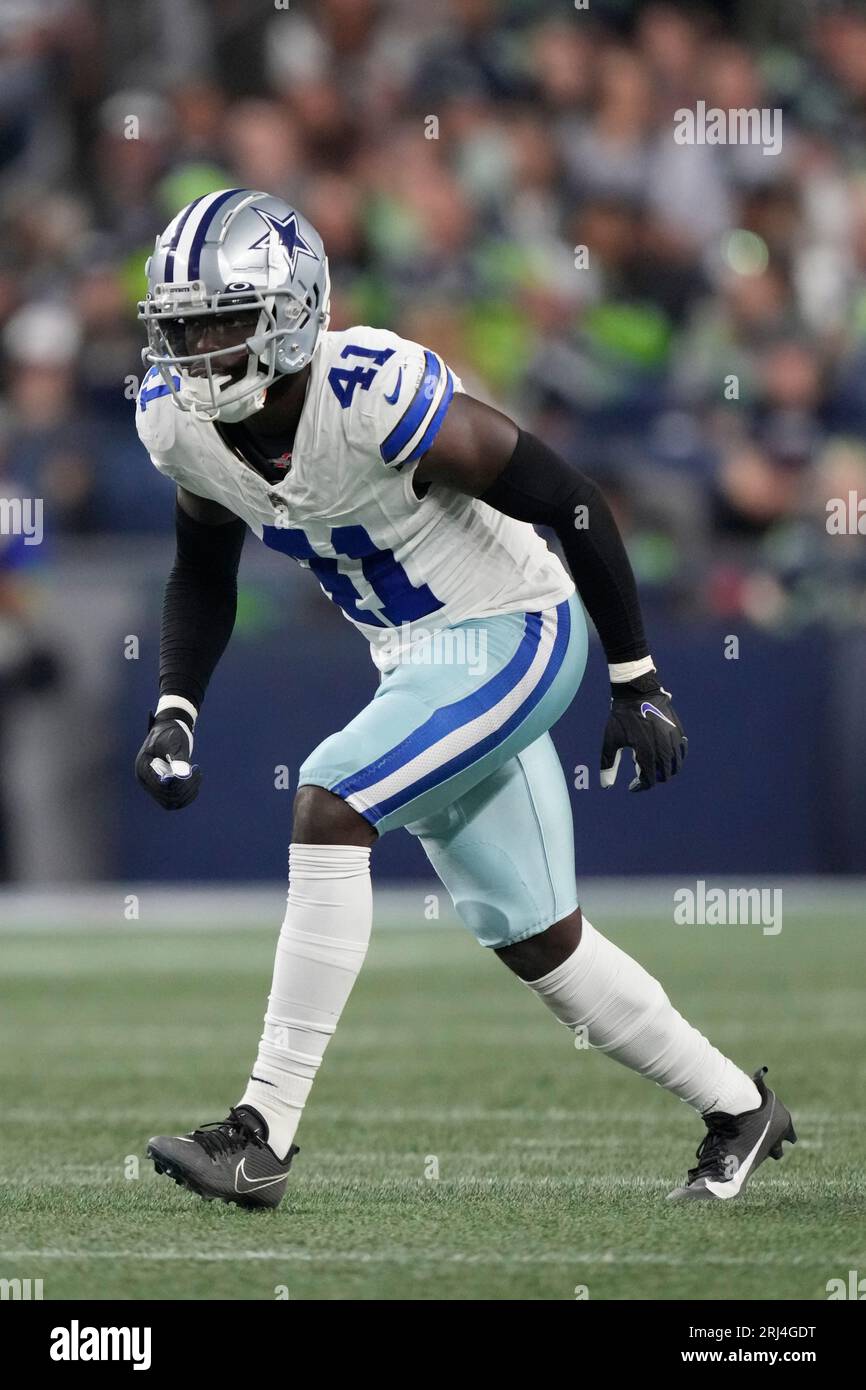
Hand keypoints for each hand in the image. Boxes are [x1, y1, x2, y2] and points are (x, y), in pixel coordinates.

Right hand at [135, 708, 200, 808]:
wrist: (169, 730)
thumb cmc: (170, 734)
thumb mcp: (173, 743)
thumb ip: (177, 759)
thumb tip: (181, 776)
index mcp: (143, 768)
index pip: (160, 787)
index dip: (178, 783)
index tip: (193, 769)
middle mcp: (146, 780)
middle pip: (167, 796)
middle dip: (186, 786)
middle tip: (197, 770)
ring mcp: (154, 786)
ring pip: (172, 802)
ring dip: (188, 792)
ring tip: (197, 774)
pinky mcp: (163, 788)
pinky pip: (176, 801)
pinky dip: (188, 795)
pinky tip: (196, 782)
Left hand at [600, 673, 686, 791]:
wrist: (637, 693)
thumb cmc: (621, 718)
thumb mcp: (611, 741)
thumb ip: (608, 765)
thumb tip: (606, 786)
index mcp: (646, 753)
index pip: (649, 780)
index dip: (640, 786)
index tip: (632, 786)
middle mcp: (664, 749)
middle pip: (664, 775)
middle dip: (652, 778)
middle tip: (639, 771)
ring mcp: (674, 740)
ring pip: (676, 765)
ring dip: (665, 770)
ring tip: (652, 765)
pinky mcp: (679, 731)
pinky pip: (682, 751)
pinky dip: (675, 758)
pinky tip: (665, 755)